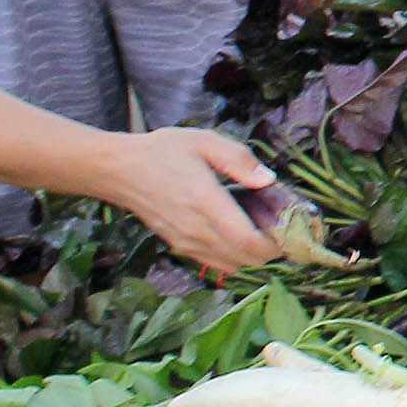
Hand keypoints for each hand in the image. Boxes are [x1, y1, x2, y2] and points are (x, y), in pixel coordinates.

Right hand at [102, 129, 280, 275]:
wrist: (119, 170)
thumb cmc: (163, 151)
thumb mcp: (204, 141)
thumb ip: (240, 160)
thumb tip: (269, 179)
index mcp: (206, 202)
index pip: (248, 242)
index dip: (275, 243)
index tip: (287, 227)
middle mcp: (196, 230)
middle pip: (246, 260)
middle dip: (270, 249)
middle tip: (277, 224)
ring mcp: (186, 242)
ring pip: (232, 265)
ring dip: (252, 254)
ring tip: (258, 226)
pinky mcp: (179, 247)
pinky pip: (215, 262)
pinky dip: (234, 255)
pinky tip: (236, 230)